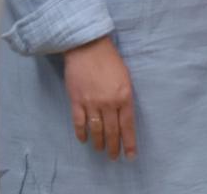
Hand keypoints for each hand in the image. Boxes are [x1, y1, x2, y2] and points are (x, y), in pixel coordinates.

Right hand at [63, 35, 135, 159]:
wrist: (88, 48)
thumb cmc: (110, 61)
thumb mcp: (126, 78)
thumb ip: (125, 98)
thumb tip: (124, 116)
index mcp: (124, 96)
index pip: (128, 125)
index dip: (129, 142)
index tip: (130, 155)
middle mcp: (109, 102)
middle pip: (112, 131)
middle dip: (114, 146)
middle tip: (114, 157)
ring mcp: (91, 103)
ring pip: (96, 129)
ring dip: (98, 143)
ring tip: (100, 151)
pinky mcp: (76, 101)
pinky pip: (79, 122)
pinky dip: (81, 133)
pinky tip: (84, 140)